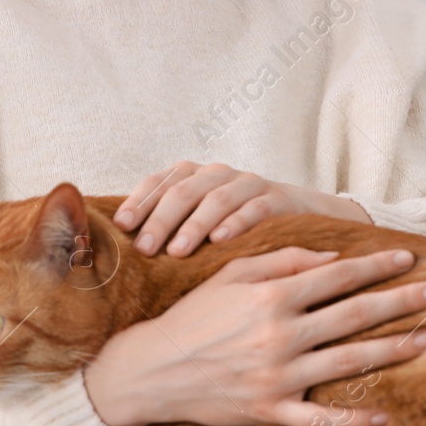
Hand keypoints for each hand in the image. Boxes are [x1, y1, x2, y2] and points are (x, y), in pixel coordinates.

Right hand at [82, 244, 425, 425]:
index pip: (338, 276)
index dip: (376, 266)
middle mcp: (280, 333)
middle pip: (355, 314)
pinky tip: (383, 417)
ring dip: (393, 349)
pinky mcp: (269, 409)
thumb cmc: (195, 316)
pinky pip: (319, 419)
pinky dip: (352, 420)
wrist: (153, 369)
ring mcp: (277, 375)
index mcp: (272, 295)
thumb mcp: (232, 275)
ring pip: (348, 360)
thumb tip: (332, 259)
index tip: (409, 260)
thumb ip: (283, 262)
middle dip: (401, 302)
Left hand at [113, 160, 371, 257]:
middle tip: (145, 249)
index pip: (160, 181)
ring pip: (217, 198)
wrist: (303, 219)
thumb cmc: (239, 230)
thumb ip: (172, 228)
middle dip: (161, 219)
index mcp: (196, 176)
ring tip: (178, 251)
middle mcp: (220, 174)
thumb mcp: (204, 224)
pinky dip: (237, 223)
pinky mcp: (279, 198)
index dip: (140, 201)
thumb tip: (129, 251)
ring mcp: (250, 183)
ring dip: (195, 225)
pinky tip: (221, 241)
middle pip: (184, 190)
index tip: (122, 227)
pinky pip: (255, 208)